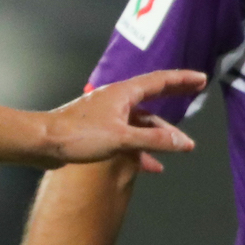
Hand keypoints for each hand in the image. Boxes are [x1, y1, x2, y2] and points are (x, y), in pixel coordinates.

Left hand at [42, 70, 206, 172]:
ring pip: (141, 121)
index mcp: (123, 94)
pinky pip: (128, 136)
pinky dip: (141, 149)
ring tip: (179, 147)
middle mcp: (117, 100)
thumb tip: (183, 142)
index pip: (159, 81)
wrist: (44, 142)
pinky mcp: (99, 130)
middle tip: (195, 94)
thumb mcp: (121, 139)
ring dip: (159, 134)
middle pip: (153, 96)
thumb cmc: (79, 135)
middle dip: (175, 98)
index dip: (182, 80)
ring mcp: (108, 115)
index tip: (201, 78)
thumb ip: (153, 140)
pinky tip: (151, 166)